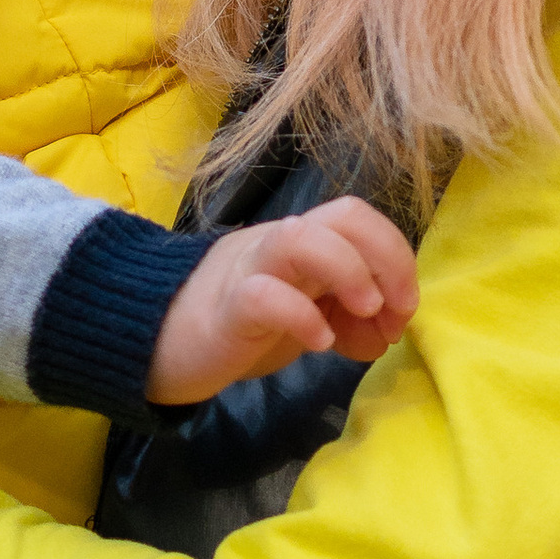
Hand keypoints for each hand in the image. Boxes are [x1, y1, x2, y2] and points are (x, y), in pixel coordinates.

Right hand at [146, 195, 417, 404]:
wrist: (156, 338)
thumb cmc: (236, 323)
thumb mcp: (305, 318)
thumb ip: (347, 319)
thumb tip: (386, 331)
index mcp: (304, 242)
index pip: (360, 218)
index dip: (396, 256)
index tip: (403, 310)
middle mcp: (281, 245)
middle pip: (345, 215)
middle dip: (388, 258)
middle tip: (392, 311)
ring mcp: (251, 270)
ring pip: (303, 238)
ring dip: (350, 272)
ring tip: (365, 314)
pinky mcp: (226, 308)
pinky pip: (264, 295)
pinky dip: (302, 316)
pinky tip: (320, 344)